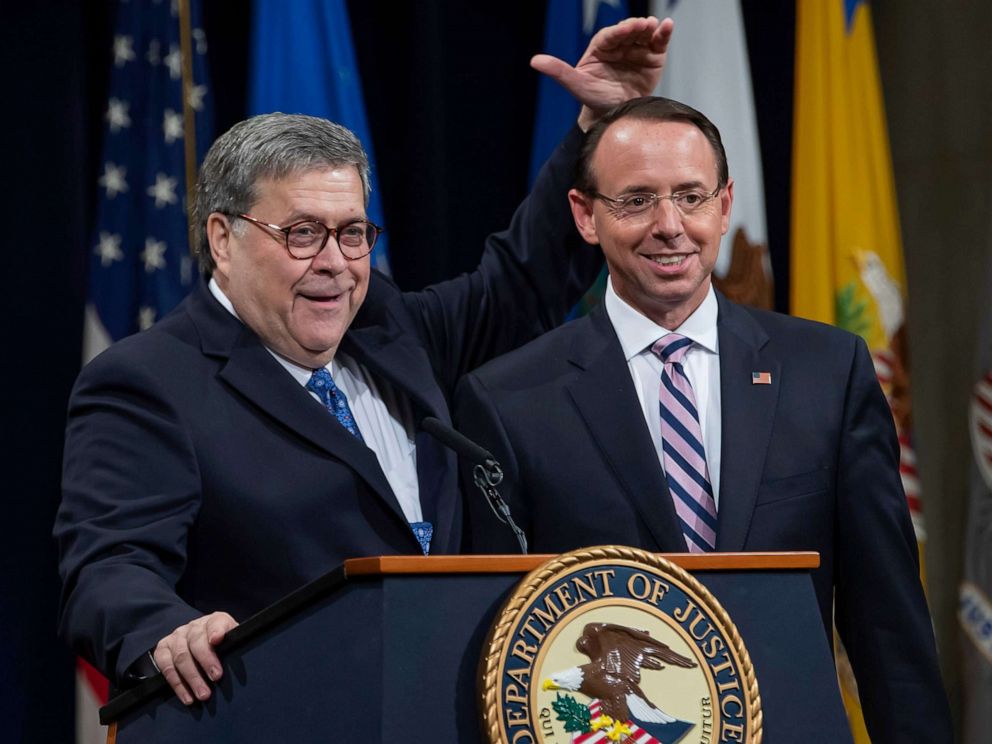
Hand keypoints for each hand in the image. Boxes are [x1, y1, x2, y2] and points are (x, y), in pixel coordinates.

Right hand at [153, 611, 237, 704]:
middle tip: (216, 678)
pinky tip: (187, 697)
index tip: (217, 640)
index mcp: (214, 620)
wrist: (198, 645)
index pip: (216, 622)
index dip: (217, 630)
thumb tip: (242, 660)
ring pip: (181, 656)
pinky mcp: (162, 649)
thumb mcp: (232, 643)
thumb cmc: (221, 647)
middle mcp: (193, 626)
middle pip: (197, 641)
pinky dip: (177, 684)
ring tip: (202, 695)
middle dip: (206, 661)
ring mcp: (176, 637)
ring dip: (192, 678)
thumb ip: (236, 646)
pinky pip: (166, 667)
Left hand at [531, 16, 673, 130]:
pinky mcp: (653, 58)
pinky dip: (664, 33)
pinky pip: (659, 42)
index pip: (610, 35)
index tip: (627, 28)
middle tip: (643, 25)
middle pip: (628, 31)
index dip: (618, 31)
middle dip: (636, 27)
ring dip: (651, 28)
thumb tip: (534, 61)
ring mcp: (637, 50)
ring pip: (644, 34)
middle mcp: (619, 46)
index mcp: (601, 48)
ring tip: (656, 26)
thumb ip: (558, 72)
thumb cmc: (594, 100)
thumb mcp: (576, 86)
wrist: (615, 117)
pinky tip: (668, 26)